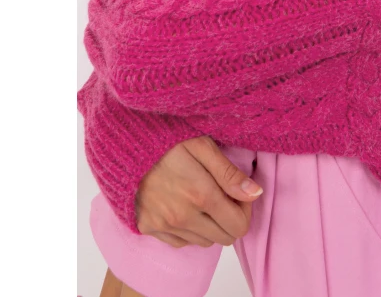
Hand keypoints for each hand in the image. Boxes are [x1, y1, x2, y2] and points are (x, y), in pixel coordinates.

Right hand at [136, 136, 262, 247]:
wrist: (124, 144)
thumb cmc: (167, 139)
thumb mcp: (202, 145)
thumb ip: (229, 173)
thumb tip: (255, 194)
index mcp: (201, 194)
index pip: (239, 225)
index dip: (245, 210)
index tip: (238, 192)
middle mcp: (183, 216)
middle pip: (224, 238)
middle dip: (230, 218)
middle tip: (223, 195)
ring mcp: (164, 225)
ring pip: (204, 241)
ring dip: (210, 224)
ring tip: (202, 198)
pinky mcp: (149, 228)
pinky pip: (181, 242)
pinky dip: (189, 230)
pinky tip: (185, 206)